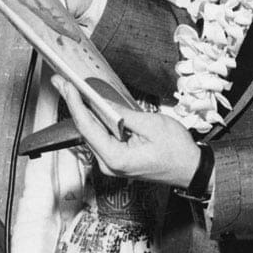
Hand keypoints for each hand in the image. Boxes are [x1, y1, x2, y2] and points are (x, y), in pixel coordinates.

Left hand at [53, 77, 200, 187]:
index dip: (75, 104)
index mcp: (116, 158)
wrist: (191, 169)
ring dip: (83, 110)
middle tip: (61, 83)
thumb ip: (124, 114)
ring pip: (92, 133)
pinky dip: (96, 120)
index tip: (67, 86)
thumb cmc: (177, 152)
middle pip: (85, 130)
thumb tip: (103, 102)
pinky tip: (90, 105)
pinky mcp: (117, 158)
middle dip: (74, 104)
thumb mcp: (152, 125)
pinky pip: (102, 137)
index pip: (88, 127)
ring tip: (72, 90)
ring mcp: (112, 163)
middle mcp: (109, 164)